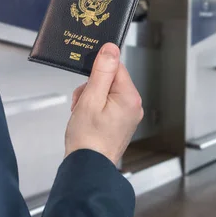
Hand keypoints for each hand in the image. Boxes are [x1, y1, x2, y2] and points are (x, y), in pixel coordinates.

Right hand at [65, 43, 143, 164]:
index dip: (97, 72)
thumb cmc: (88, 138)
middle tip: (81, 102)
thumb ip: (102, 71)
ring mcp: (128, 115)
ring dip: (91, 98)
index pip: (116, 67)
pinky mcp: (121, 123)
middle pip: (111, 80)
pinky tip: (86, 118)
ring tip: (82, 113)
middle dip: (92, 87)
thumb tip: (111, 48)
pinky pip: (108, 105)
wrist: (87, 167)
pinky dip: (95, 108)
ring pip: (107, 93)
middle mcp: (134, 106)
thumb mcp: (91, 98)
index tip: (87, 83)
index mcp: (130, 97)